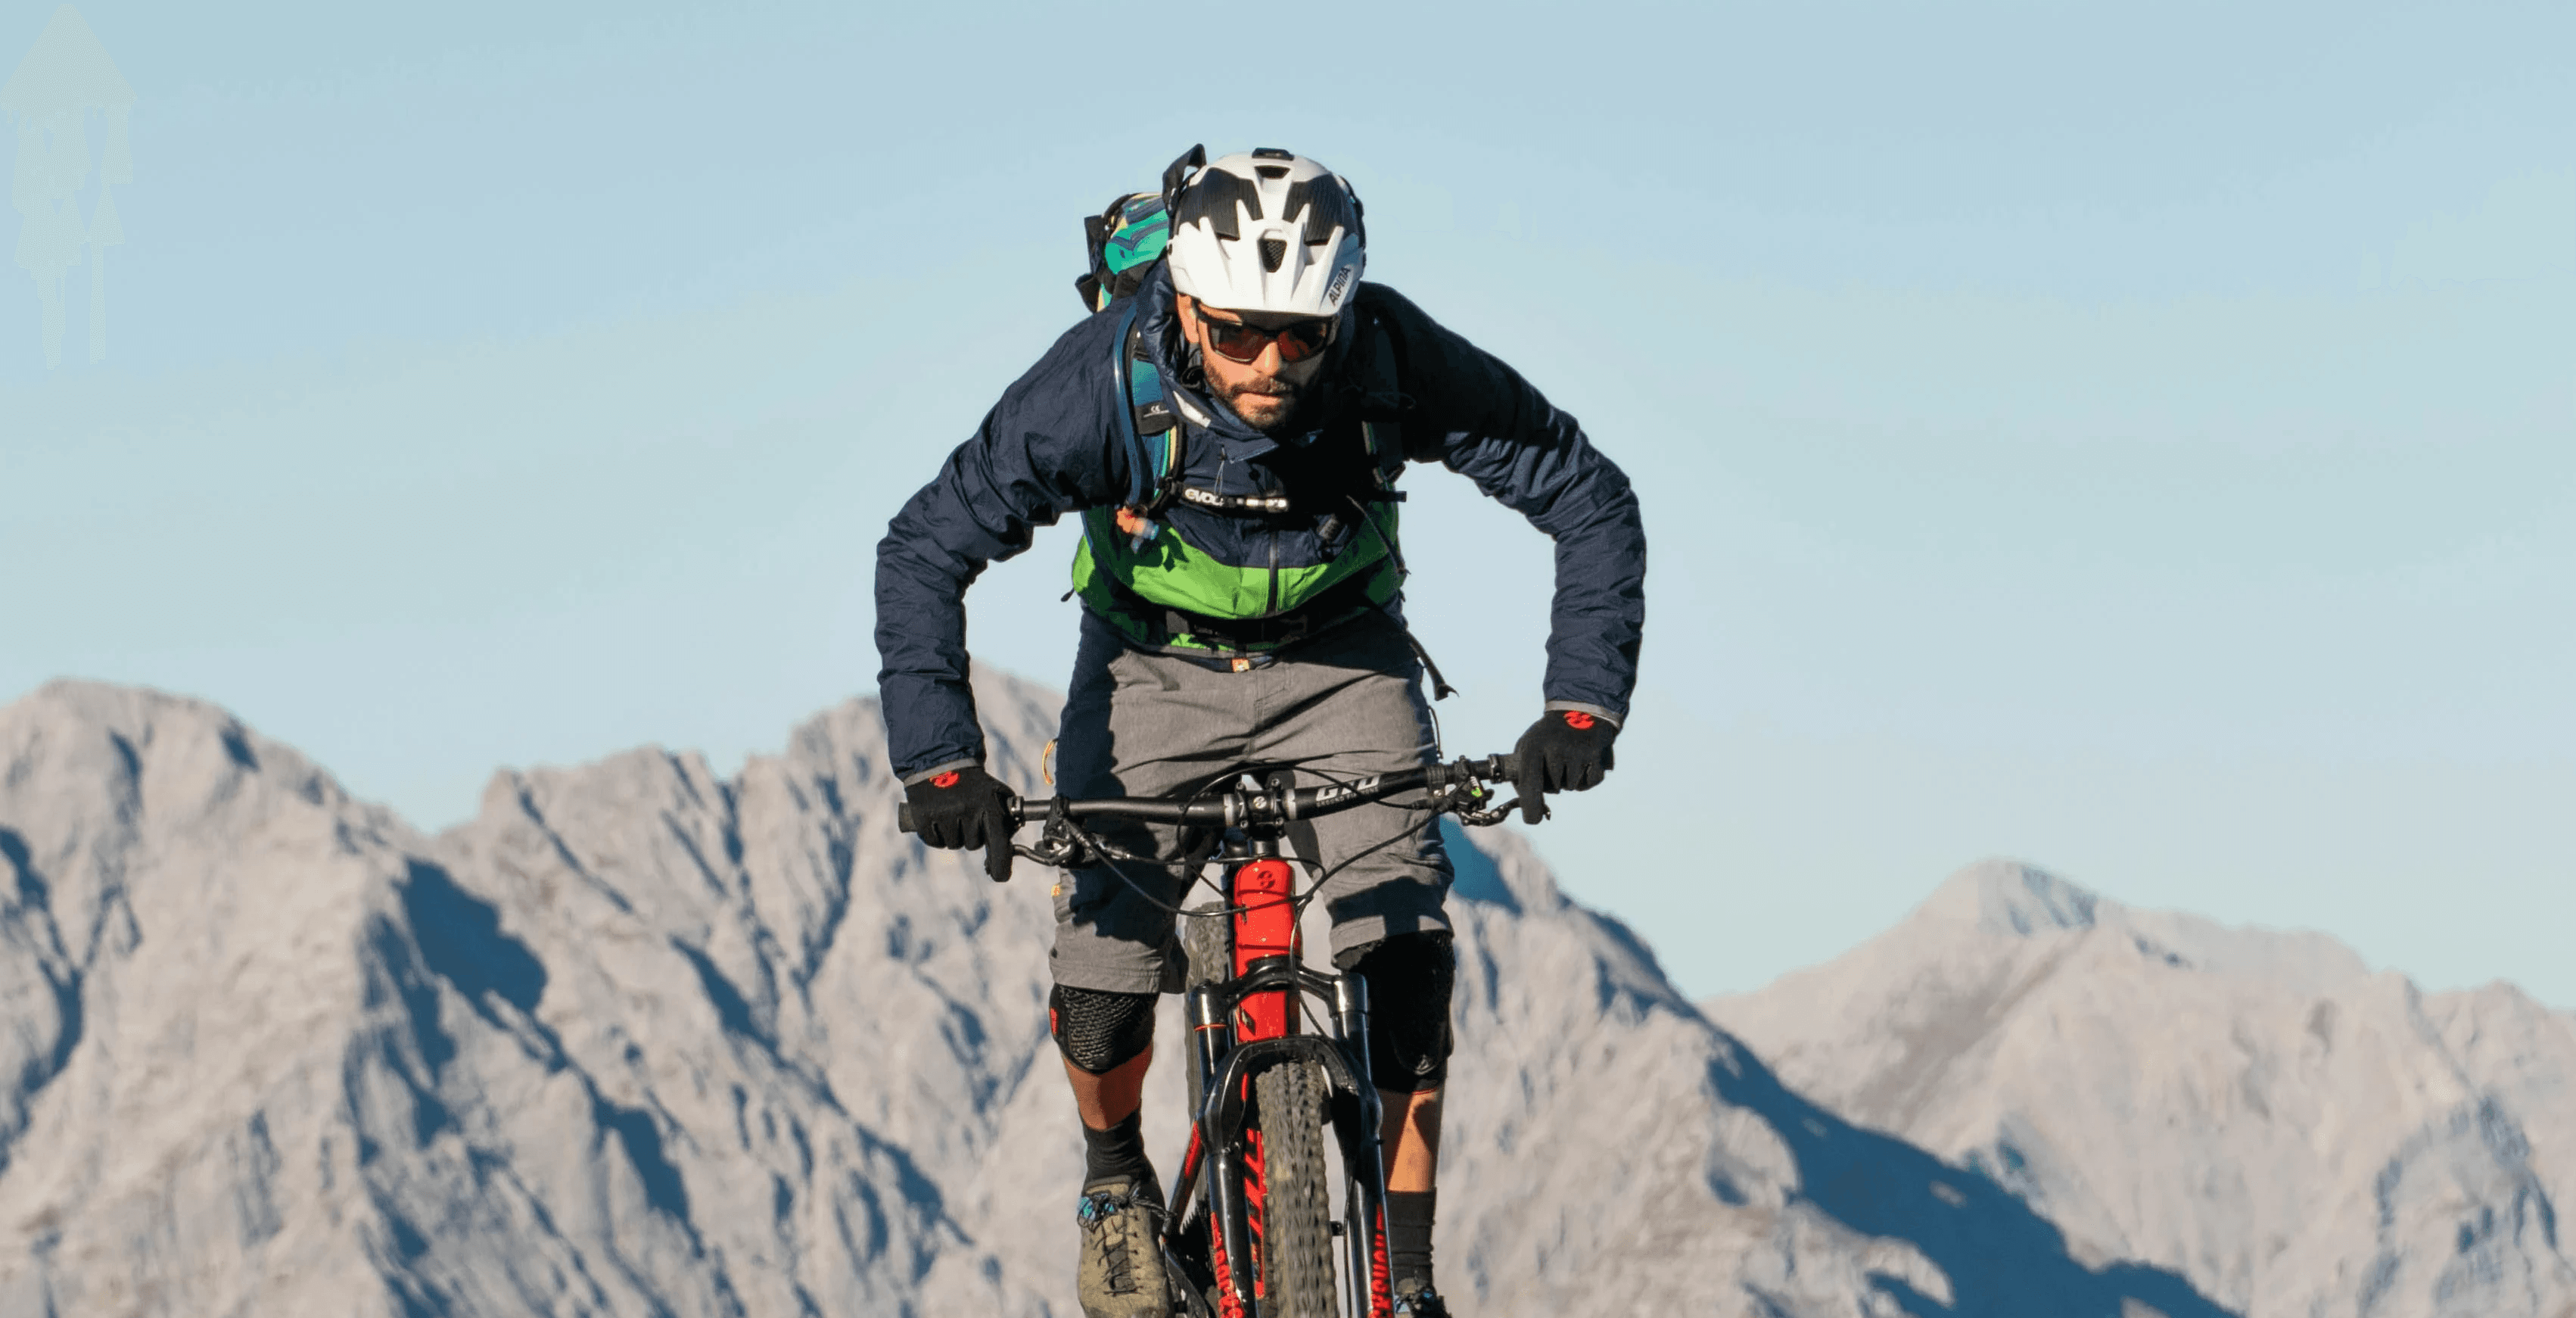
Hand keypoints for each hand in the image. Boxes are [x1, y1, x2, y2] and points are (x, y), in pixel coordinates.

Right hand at [904, 766, 1018, 881]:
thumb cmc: (974, 783)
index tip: (1000, 876)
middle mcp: (967, 811)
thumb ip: (1008, 818)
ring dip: (954, 834)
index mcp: (989, 806)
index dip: (1000, 866)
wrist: (940, 761)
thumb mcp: (997, 793)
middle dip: (972, 834)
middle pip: (973, 845)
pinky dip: (936, 835)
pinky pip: (935, 842)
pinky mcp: (923, 817)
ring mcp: (944, 814)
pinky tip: (938, 816)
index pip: (998, 844)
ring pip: (953, 845)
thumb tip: (1009, 847)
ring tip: (952, 811)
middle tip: (967, 813)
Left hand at [1510, 709, 1618, 823]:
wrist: (1580, 708)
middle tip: (1555, 761)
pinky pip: (1589, 783)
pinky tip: (1583, 760)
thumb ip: (1521, 773)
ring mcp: (1577, 752)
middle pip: (1552, 789)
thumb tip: (1526, 804)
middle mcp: (1555, 749)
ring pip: (1571, 787)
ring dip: (1570, 779)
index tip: (1533, 819)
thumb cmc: (1548, 735)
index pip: (1530, 783)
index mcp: (1533, 746)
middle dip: (1553, 783)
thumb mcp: (1528, 745)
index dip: (1531, 806)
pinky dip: (1586, 779)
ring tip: (1569, 756)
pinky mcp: (1596, 755)